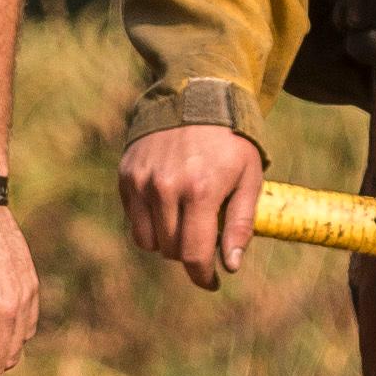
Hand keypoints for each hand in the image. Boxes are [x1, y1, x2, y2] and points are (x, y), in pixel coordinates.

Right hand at [119, 125, 266, 287]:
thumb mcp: (249, 177)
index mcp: (201, 190)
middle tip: (204, 239)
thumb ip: (241, 223)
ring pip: (148, 241)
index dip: (203, 276)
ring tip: (185, 223)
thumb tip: (230, 266)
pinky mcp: (126, 175)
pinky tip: (168, 207)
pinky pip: (134, 220)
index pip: (194, 255)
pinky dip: (150, 223)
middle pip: (171, 251)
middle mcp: (166, 187)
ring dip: (167, 241)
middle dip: (190, 254)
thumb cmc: (230, 140)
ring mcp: (142, 181)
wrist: (194, 94)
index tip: (211, 281)